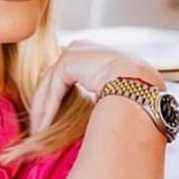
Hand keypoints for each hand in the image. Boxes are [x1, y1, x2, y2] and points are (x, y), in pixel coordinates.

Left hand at [30, 41, 163, 133]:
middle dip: (45, 103)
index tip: (50, 119)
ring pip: (52, 83)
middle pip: (57, 77)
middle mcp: (87, 47)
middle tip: (37, 127)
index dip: (57, 97)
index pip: (70, 74)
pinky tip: (42, 126)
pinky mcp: (70, 60)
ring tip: (37, 131)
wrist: (142, 88)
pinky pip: (54, 87)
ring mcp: (78, 50)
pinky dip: (47, 108)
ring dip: (42, 109)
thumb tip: (96, 114)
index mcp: (99, 53)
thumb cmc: (139, 98)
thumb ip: (103, 96)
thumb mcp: (120, 93)